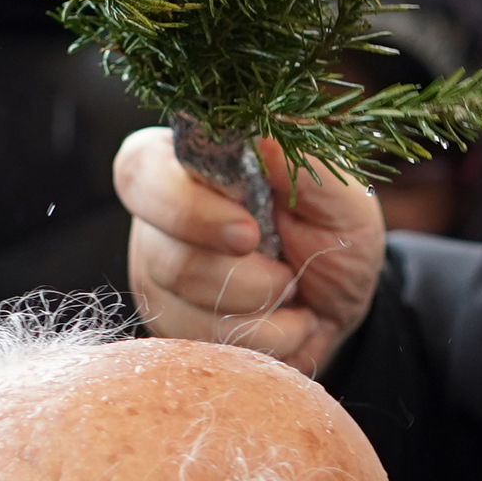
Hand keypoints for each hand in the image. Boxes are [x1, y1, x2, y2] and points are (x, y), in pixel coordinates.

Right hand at [118, 127, 383, 378]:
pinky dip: (259, 340)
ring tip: (296, 293)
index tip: (249, 233)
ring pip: (182, 303)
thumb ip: (301, 165)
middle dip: (237, 275)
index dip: (186, 207)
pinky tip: (286, 323)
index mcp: (191, 164)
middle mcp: (160, 216)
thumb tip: (259, 138)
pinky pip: (199, 341)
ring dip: (259, 308)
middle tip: (288, 276)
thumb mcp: (340, 198)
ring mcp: (159, 272)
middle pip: (163, 250)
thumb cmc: (336, 237)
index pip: (141, 169)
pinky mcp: (170, 322)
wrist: (339, 307)